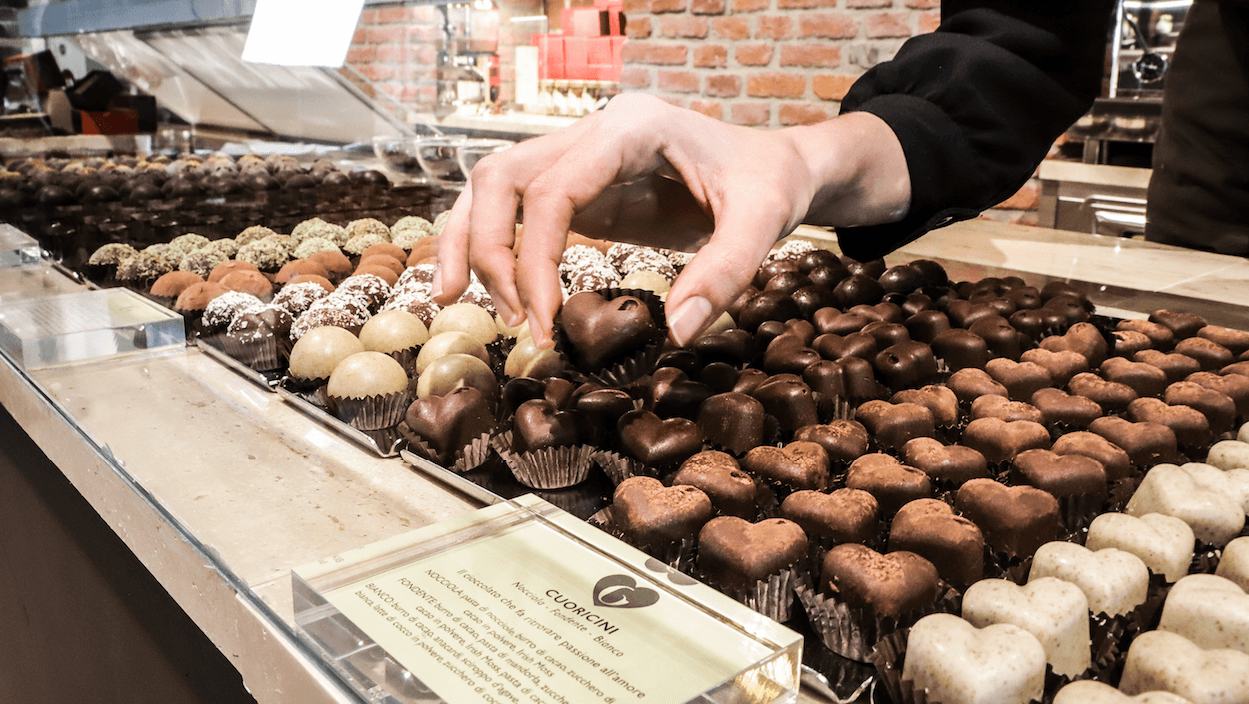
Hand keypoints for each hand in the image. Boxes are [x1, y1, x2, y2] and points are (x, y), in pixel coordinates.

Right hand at [434, 93, 909, 347]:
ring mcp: (580, 153)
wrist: (776, 166)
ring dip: (474, 244)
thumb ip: (724, 274)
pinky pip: (514, 206)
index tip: (544, 323)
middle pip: (501, 177)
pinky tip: (486, 287)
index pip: (553, 189)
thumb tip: (675, 335)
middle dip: (492, 252)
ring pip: (492, 185)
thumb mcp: (764, 223)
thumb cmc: (771, 185)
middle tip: (514, 320)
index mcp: (632, 128)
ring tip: (473, 305)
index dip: (535, 260)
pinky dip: (491, 243)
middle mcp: (593, 131)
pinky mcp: (578, 184)